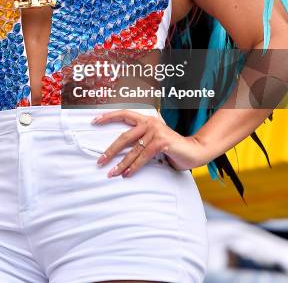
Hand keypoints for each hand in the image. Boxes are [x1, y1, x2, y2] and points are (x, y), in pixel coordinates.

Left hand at [91, 109, 206, 177]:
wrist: (193, 151)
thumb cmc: (171, 148)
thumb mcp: (153, 140)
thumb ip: (140, 140)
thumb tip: (119, 150)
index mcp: (146, 119)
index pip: (124, 114)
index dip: (108, 116)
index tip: (94, 121)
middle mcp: (150, 122)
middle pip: (124, 136)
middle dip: (110, 151)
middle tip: (99, 161)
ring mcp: (156, 131)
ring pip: (133, 149)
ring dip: (121, 163)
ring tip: (111, 173)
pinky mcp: (162, 142)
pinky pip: (143, 156)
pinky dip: (134, 166)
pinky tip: (127, 174)